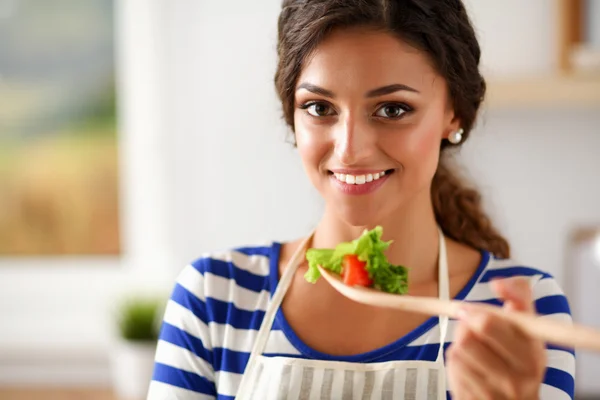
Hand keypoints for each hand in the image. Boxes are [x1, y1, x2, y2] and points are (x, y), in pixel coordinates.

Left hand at [446, 277, 545, 399]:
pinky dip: (456, 364)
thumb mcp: (527, 330)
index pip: (494, 322)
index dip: (480, 309)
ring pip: (458, 350)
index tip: (476, 303)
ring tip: (475, 352)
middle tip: (470, 327)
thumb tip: (499, 283)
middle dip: (466, 326)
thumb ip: (519, 298)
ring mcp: (496, 392)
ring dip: (460, 346)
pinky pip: (452, 367)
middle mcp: (518, 377)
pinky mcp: (474, 399)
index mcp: (533, 354)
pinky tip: (470, 369)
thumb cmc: (518, 360)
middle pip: (470, 334)